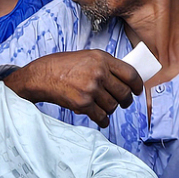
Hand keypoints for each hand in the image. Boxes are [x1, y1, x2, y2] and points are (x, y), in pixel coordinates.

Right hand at [2, 51, 141, 125]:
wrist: (41, 76)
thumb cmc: (62, 66)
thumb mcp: (87, 57)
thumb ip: (105, 66)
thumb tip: (125, 79)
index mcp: (101, 58)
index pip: (130, 73)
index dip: (137, 85)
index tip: (138, 91)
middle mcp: (98, 72)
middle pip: (124, 92)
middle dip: (126, 100)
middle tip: (124, 103)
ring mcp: (91, 89)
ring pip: (113, 106)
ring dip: (111, 110)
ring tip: (106, 108)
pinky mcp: (82, 104)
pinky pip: (101, 116)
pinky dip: (103, 120)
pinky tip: (101, 119)